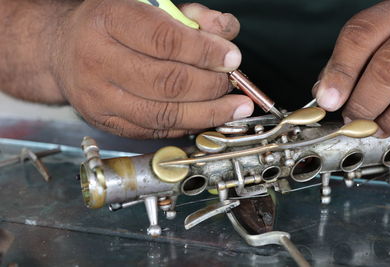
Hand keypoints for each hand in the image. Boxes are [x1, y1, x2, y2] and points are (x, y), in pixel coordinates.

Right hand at [52, 1, 252, 138]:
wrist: (64, 50)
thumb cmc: (111, 25)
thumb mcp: (148, 4)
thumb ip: (191, 16)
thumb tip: (225, 33)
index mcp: (109, 19)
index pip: (165, 40)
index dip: (205, 52)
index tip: (232, 58)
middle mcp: (99, 59)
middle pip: (167, 82)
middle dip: (210, 86)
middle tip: (231, 84)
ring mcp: (99, 96)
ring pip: (163, 113)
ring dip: (206, 113)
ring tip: (232, 107)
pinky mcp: (106, 121)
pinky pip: (154, 130)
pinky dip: (186, 125)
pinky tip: (204, 117)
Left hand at [313, 0, 389, 136]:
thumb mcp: (374, 38)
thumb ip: (348, 61)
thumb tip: (324, 92)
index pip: (359, 36)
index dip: (340, 72)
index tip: (327, 100)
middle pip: (387, 69)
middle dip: (362, 103)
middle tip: (349, 119)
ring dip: (383, 118)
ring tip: (370, 127)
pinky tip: (389, 124)